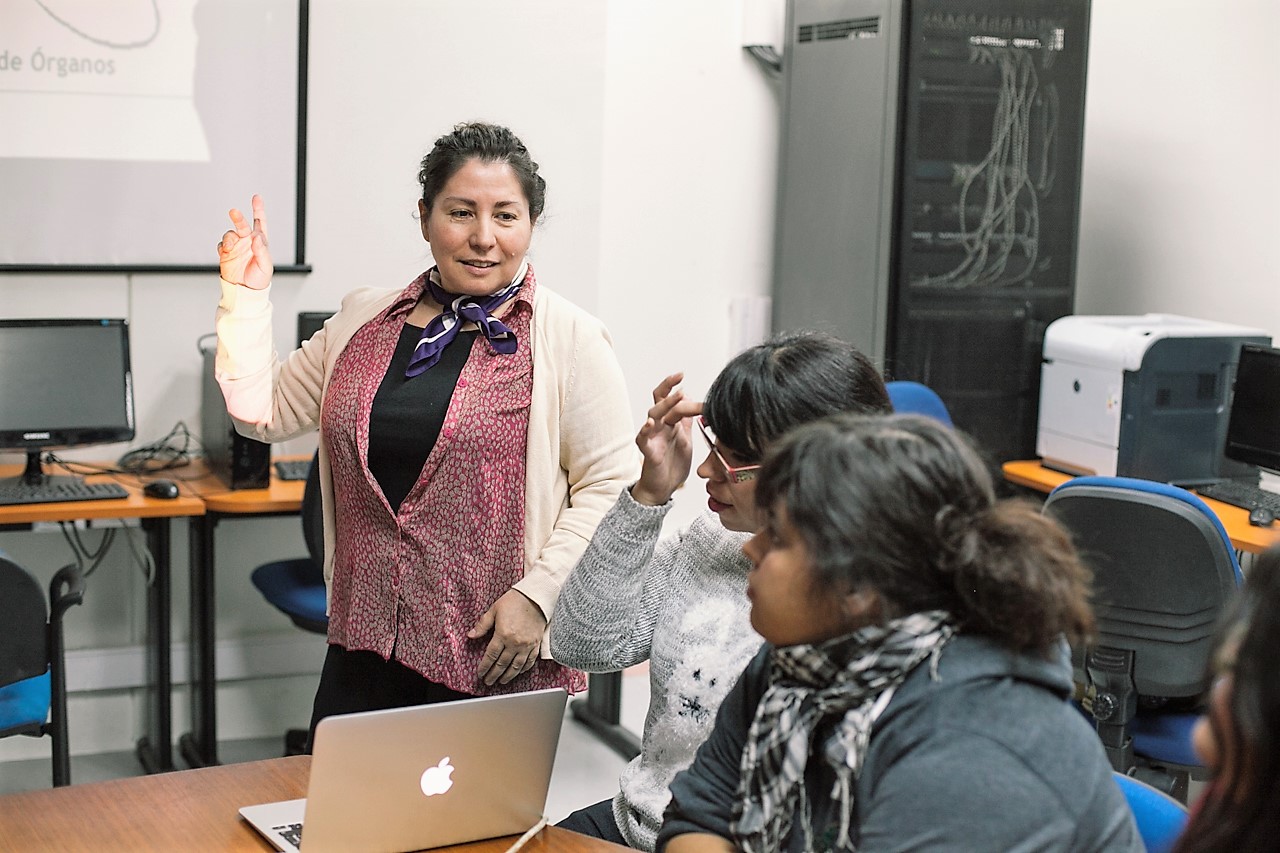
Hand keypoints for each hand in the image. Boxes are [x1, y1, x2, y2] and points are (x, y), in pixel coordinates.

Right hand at [217, 194, 273, 289]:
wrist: (245, 291)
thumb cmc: (260, 279)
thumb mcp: (265, 266)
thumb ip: (262, 251)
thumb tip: (257, 237)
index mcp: (260, 242)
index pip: (260, 223)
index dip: (258, 210)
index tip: (256, 198)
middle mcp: (247, 241)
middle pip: (242, 225)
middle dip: (238, 218)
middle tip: (234, 212)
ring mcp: (236, 247)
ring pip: (229, 234)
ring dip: (229, 238)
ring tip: (230, 248)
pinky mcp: (225, 253)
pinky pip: (221, 245)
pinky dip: (222, 246)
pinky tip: (226, 253)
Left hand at [467, 589, 546, 685]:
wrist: (536, 597)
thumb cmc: (515, 601)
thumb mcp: (494, 610)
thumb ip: (482, 625)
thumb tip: (471, 635)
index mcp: (503, 635)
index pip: (491, 656)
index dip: (484, 667)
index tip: (480, 673)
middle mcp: (515, 643)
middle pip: (502, 664)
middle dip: (493, 675)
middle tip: (488, 681)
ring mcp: (527, 645)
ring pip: (516, 667)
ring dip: (508, 676)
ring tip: (502, 681)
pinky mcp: (536, 644)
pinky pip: (529, 661)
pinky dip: (523, 669)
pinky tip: (518, 672)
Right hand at [630, 372, 701, 506]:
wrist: (665, 488)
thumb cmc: (673, 464)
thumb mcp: (686, 439)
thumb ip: (686, 421)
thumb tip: (690, 398)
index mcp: (669, 423)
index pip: (668, 399)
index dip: (674, 387)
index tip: (682, 375)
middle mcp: (659, 427)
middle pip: (659, 402)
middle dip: (668, 389)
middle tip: (679, 380)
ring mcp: (652, 438)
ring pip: (653, 416)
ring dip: (664, 405)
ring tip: (676, 396)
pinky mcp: (648, 452)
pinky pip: (642, 439)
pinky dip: (645, 430)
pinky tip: (650, 424)